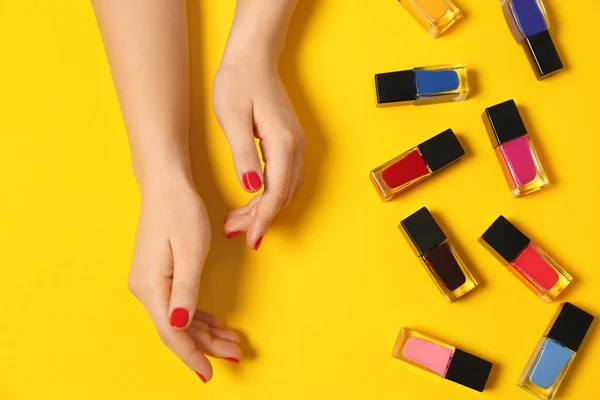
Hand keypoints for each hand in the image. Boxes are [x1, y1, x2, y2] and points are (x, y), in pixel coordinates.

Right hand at [128, 181, 241, 382]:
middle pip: (177, 329)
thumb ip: (185, 291)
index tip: (211, 373)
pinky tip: (215, 323)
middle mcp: (146, 288)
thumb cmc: (180, 212)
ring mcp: (151, 281)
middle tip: (236, 353)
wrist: (166, 184)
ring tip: (232, 341)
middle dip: (206, 346)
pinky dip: (197, 317)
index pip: (172, 333)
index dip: (192, 355)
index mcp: (151, 286)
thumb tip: (179, 326)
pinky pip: (178, 305)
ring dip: (204, 333)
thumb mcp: (190, 250)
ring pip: (179, 319)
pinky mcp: (159, 274)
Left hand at [213, 55, 304, 249]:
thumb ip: (244, 155)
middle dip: (260, 218)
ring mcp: (295, 144)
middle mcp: (296, 147)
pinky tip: (253, 200)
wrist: (252, 57)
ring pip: (285, 189)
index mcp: (283, 143)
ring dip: (264, 209)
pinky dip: (270, 195)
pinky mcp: (289, 142)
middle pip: (283, 195)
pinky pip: (284, 178)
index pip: (276, 193)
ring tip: (238, 221)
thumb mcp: (233, 118)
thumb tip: (251, 188)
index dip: (263, 219)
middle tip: (234, 232)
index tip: (250, 238)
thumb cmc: (239, 82)